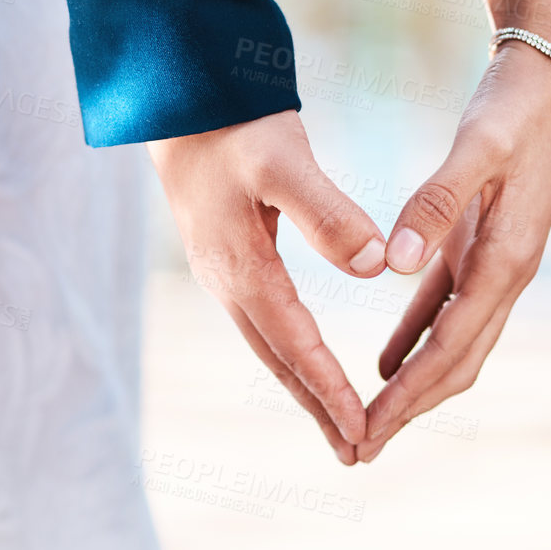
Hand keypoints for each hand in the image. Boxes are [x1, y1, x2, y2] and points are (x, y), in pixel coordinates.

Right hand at [147, 110, 388, 464]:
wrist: (179, 94)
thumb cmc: (233, 121)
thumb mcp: (283, 160)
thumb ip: (327, 212)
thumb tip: (371, 266)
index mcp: (242, 268)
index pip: (296, 345)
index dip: (330, 390)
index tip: (364, 431)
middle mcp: (227, 281)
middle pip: (279, 362)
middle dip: (318, 409)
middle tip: (357, 455)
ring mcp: (223, 271)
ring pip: (271, 345)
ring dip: (305, 386)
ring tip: (338, 426)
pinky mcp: (228, 255)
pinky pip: (266, 321)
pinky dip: (292, 352)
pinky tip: (307, 360)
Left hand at [359, 30, 550, 461]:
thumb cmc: (519, 106)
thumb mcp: (476, 147)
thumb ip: (436, 205)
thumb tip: (394, 267)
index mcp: (507, 261)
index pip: (450, 350)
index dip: (408, 397)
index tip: (368, 432)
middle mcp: (507, 274)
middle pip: (456, 365)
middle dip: (410, 411)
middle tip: (359, 450)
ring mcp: (498, 262)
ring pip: (454, 345)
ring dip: (414, 385)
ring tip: (369, 421)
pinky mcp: (484, 243)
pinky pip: (447, 309)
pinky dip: (415, 339)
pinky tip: (384, 360)